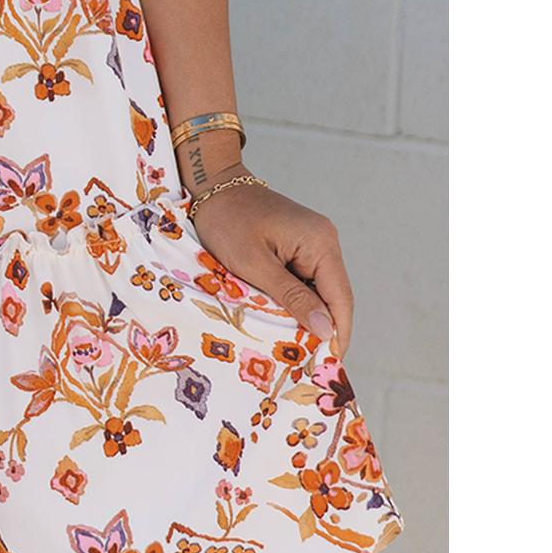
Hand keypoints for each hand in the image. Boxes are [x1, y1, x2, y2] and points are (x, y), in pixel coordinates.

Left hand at [186, 175, 354, 358]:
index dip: (337, 335)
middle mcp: (325, 241)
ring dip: (308, 317)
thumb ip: (292, 297)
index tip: (327, 367)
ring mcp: (313, 243)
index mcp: (320, 243)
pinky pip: (305, 281)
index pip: (340, 299)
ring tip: (295, 350)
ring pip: (319, 292)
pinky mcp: (299, 246)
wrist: (211, 185)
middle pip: (333, 298)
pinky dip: (296, 301)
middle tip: (308, 364)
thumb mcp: (254, 265)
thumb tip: (326, 331)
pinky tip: (282, 321)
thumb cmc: (226, 221)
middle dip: (323, 330)